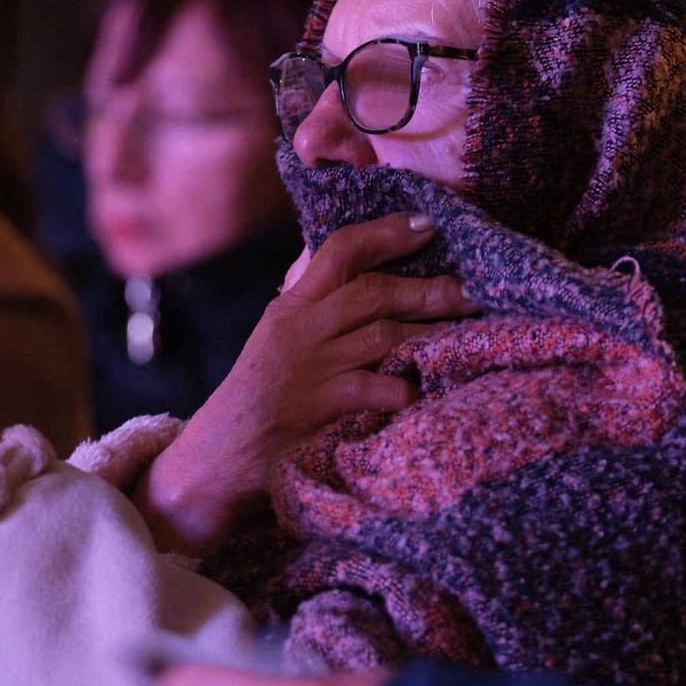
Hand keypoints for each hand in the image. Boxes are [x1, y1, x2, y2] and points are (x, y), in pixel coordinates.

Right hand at [138, 214, 474, 552]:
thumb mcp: (277, 340)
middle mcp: (297, 330)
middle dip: (427, 289)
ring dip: (429, 334)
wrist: (215, 461)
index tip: (427, 224)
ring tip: (464, 335)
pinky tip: (423, 391)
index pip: (337, 250)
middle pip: (371, 291)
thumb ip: (313, 307)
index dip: (385, 233)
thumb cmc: (256, 400)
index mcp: (289, 307)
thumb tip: (355, 268)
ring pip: (382, 335)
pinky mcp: (318, 409)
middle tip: (470, 290)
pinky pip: (375, 388)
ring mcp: (308, 369)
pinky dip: (405, 387)